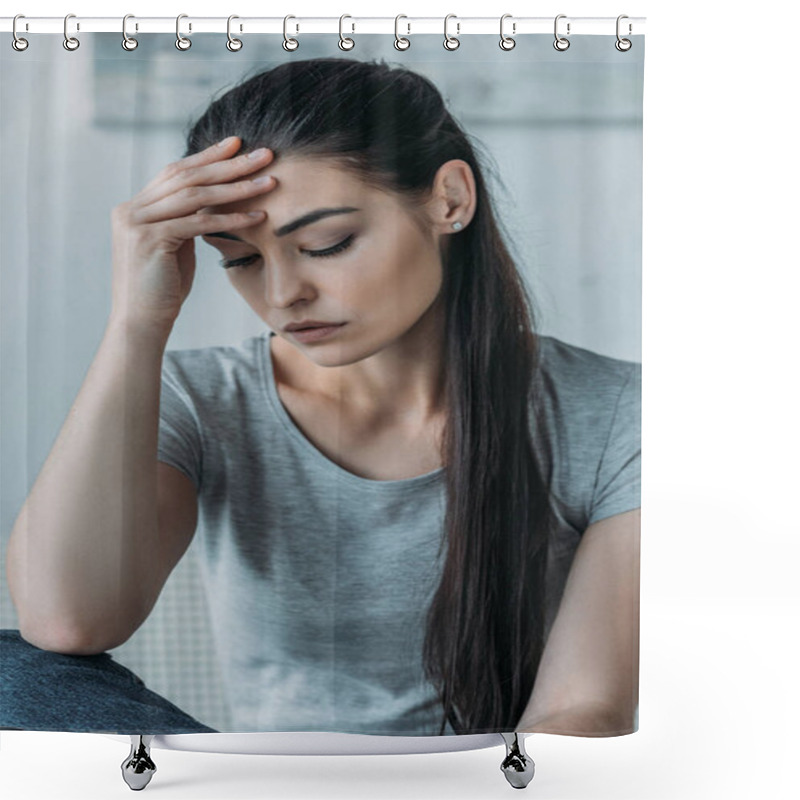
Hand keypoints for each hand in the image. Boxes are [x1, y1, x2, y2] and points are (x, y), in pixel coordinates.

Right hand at [109, 136, 274, 331]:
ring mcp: (136, 223)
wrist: (140, 323)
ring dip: (236, 187)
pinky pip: (197, 223)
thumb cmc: (163, 290)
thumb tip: (212, 204)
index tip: (238, 144)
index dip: (208, 156)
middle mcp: (131, 209)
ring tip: (268, 180)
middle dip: (228, 163)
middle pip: (187, 176)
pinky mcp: (149, 240)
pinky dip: (229, 218)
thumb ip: (185, 222)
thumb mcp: (174, 247)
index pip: (175, 172)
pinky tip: (257, 216)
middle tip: (263, 153)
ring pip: (194, 195)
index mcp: (135, 207)